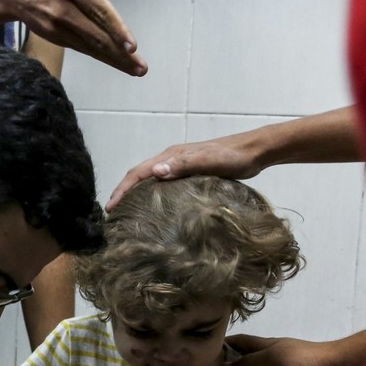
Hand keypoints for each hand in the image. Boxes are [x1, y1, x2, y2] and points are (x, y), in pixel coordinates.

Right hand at [9, 0, 146, 76]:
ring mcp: (57, 27)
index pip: (99, 11)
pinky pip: (81, 48)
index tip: (132, 46)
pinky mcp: (54, 37)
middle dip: (121, 54)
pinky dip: (99, 56)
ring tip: (135, 70)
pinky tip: (115, 62)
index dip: (116, 30)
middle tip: (141, 68)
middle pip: (97, 36)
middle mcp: (64, 10)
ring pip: (90, 47)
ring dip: (114, 60)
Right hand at [108, 132, 264, 207]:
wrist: (255, 151)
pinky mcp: (189, 172)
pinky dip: (151, 194)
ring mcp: (180, 165)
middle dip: (123, 192)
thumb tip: (156, 172)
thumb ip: (184, 165)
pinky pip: (162, 183)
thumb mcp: (210, 162)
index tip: (110, 208)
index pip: (139, 172)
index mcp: (172, 156)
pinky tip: (155, 207)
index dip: (122, 189)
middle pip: (139, 175)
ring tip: (127, 212)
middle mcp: (172, 158)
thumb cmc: (234, 158)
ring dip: (135, 193)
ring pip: (150, 179)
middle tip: (112, 214)